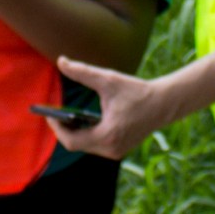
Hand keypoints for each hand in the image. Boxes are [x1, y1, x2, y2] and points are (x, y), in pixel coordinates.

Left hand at [46, 55, 172, 159]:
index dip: (57, 128)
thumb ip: (83, 72)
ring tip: (64, 115)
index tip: (49, 113)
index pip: (72, 141)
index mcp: (107, 135)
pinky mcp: (120, 149)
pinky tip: (80, 119)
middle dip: (64, 129)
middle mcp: (111, 149)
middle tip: (54, 113)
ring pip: (86, 146)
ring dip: (74, 132)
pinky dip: (86, 133)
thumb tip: (61, 61)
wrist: (164, 103)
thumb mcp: (109, 79)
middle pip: (76, 144)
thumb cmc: (137, 91)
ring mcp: (116, 152)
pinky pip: (96, 145)